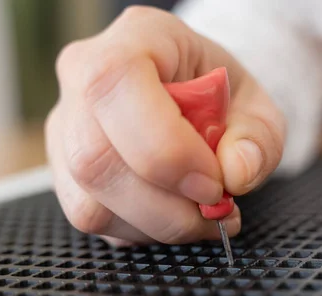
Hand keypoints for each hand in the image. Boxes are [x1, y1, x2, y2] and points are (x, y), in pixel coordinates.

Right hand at [45, 6, 284, 244]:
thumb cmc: (223, 95)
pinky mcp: (64, 170)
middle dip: (167, 206)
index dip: (166, 149)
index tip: (214, 184)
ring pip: (90, 202)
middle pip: (95, 158)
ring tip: (201, 216)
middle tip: (215, 211)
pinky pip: (92, 219)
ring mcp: (66, 127)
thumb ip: (257, 139)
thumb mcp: (258, 107)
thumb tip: (236, 174)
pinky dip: (141, 231)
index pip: (117, 84)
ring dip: (158, 225)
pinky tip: (172, 215)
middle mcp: (84, 78)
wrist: (200, 97)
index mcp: (137, 38)